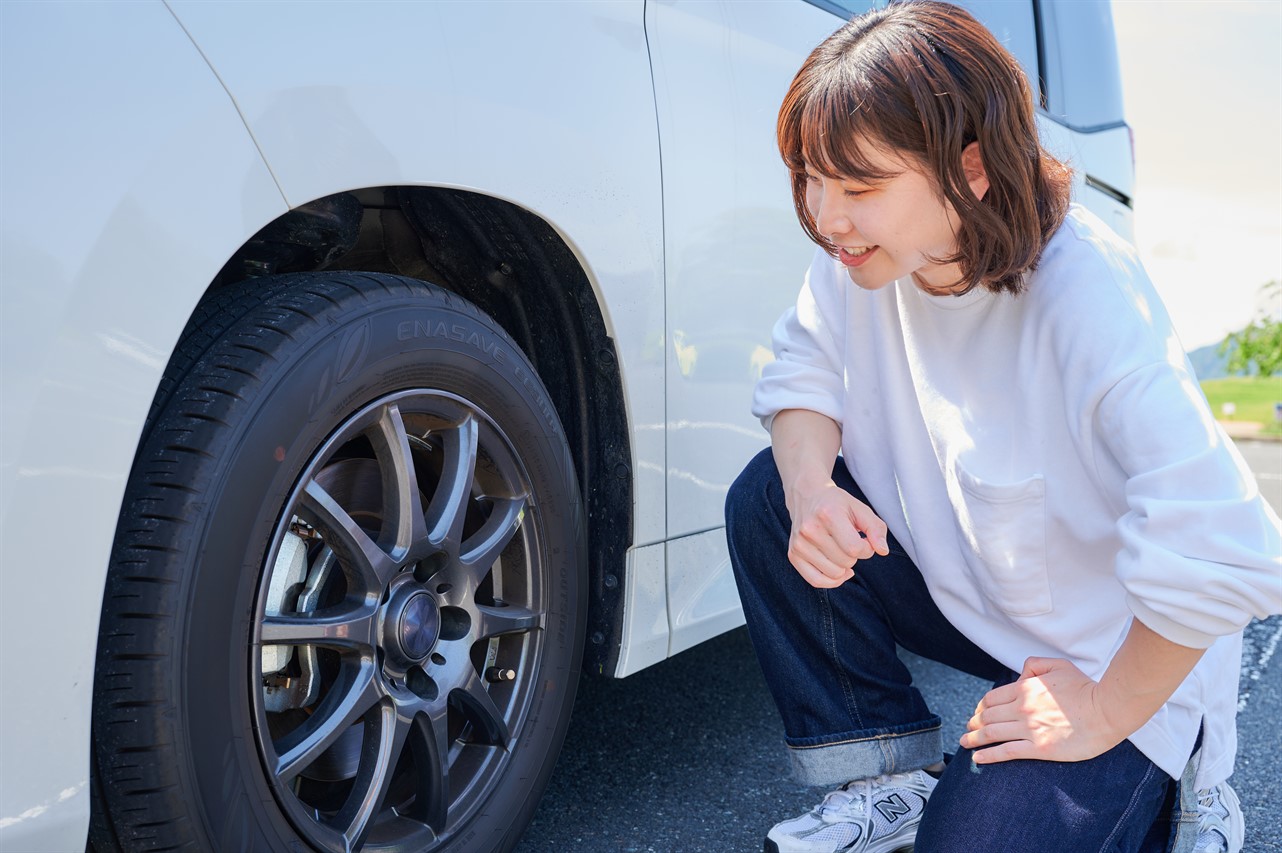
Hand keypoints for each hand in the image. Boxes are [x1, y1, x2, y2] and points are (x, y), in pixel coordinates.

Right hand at [786, 481, 888, 587]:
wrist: (807, 496)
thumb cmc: (836, 504)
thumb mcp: (860, 509)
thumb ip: (876, 529)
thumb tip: (882, 551)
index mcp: (828, 514)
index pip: (855, 549)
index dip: (867, 549)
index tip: (864, 540)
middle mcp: (810, 529)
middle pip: (845, 562)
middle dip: (854, 556)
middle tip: (849, 541)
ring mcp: (799, 543)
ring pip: (834, 574)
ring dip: (843, 566)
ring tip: (840, 550)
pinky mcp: (793, 554)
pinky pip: (816, 581)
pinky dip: (831, 581)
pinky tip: (838, 570)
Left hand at [960, 657, 1127, 763]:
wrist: (1106, 711)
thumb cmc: (1085, 688)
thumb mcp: (1058, 666)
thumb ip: (1034, 665)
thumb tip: (1019, 673)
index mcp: (1024, 689)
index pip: (991, 699)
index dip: (980, 707)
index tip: (976, 713)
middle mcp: (1021, 709)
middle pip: (987, 717)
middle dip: (973, 723)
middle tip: (967, 729)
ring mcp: (1029, 729)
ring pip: (992, 734)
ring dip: (974, 739)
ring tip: (964, 744)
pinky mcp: (1039, 749)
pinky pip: (1006, 752)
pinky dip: (989, 755)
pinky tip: (978, 759)